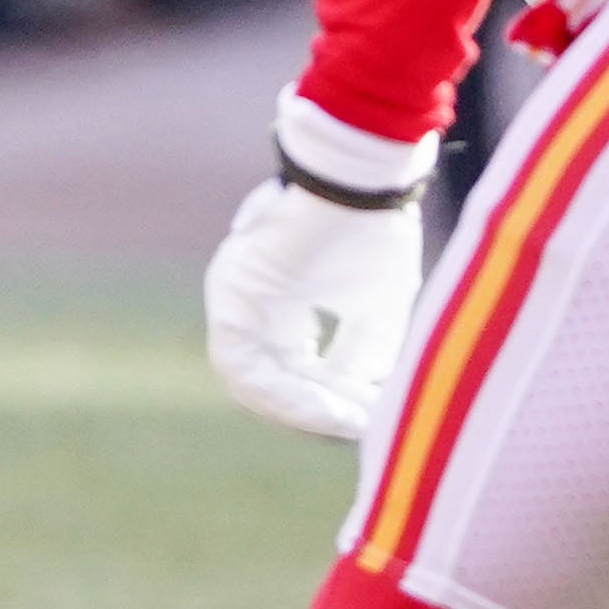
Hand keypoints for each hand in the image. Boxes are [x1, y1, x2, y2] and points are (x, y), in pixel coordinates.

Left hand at [204, 173, 426, 438]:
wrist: (358, 179)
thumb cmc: (372, 233)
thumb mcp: (377, 308)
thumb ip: (363, 354)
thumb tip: (358, 403)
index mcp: (277, 302)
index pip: (291, 369)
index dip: (328, 400)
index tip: (368, 420)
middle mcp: (248, 304)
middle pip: (270, 380)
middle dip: (315, 410)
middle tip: (358, 430)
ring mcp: (234, 300)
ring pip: (252, 381)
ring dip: (299, 410)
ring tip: (344, 424)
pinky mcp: (231, 298)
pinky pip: (245, 367)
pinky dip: (284, 394)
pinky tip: (326, 409)